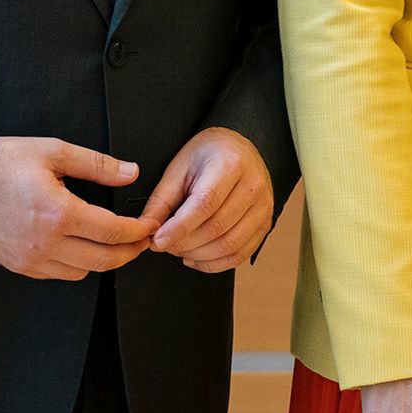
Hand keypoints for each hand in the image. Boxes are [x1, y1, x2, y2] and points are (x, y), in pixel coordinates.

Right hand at [0, 136, 151, 279]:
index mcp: (58, 214)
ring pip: (82, 272)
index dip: (139, 230)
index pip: (113, 232)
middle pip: (103, 261)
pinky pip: (58, 274)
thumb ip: (97, 165)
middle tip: (143, 240)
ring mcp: (29, 259)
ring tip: (115, 242)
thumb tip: (132, 173)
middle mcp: (45, 244)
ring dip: (104, 260)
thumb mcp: (53, 151)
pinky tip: (82, 246)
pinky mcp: (18, 266)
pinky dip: (77, 265)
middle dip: (130, 252)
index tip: (151, 224)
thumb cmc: (1, 162)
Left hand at [141, 127, 274, 271]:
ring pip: (229, 245)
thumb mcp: (179, 168)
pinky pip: (241, 254)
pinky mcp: (265, 223)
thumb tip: (146, 231)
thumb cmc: (207, 156)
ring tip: (179, 250)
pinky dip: (215, 264)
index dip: (179, 228)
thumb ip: (161, 201)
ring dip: (198, 256)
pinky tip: (197, 258)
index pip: (205, 204)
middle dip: (184, 244)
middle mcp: (253, 186)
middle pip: (217, 228)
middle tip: (165, 244)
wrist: (239, 148)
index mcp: (230, 165)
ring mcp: (263, 206)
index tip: (158, 240)